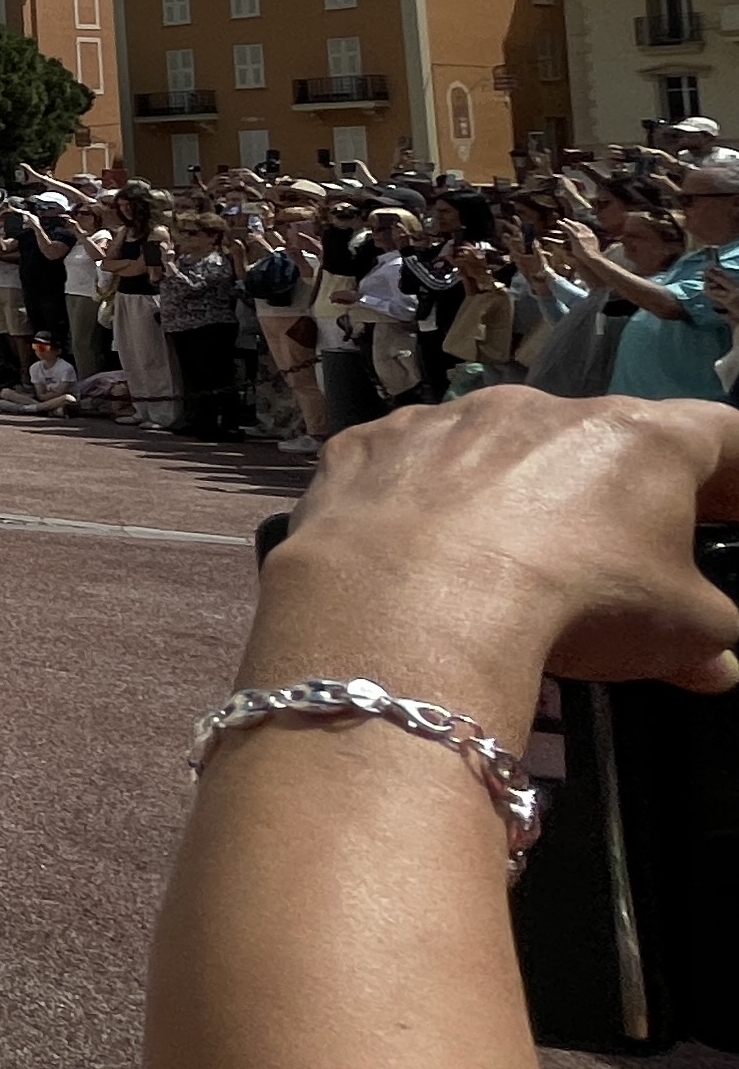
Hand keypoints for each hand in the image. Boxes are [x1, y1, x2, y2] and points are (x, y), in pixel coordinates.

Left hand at [255, 391, 738, 735]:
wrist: (415, 600)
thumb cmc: (576, 602)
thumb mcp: (677, 632)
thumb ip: (709, 635)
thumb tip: (714, 661)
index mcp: (637, 438)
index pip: (719, 434)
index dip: (735, 473)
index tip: (731, 508)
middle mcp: (541, 407)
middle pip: (602, 435)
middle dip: (621, 482)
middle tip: (629, 528)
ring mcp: (444, 418)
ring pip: (496, 445)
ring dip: (515, 485)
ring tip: (510, 546)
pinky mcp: (366, 445)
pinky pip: (408, 465)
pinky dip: (424, 498)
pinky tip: (420, 545)